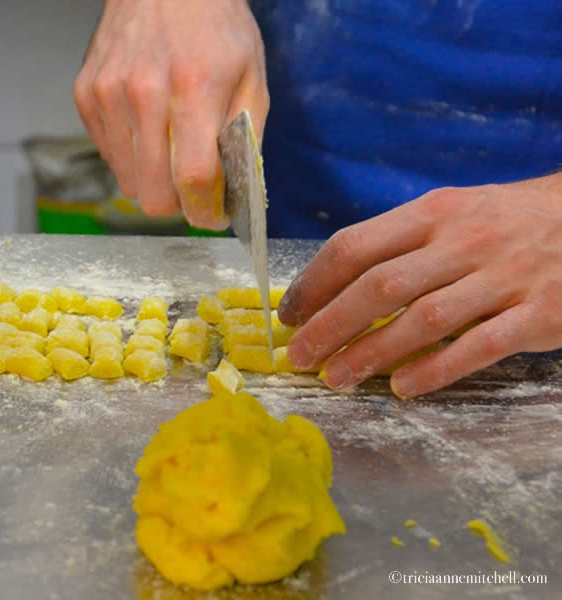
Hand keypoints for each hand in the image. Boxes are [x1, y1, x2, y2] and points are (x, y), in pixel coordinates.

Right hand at [74, 0, 267, 228]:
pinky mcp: (86, 94)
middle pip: (153, 193)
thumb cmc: (214, 29)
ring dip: (151, 177)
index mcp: (194, 88)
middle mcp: (144, 92)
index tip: (212, 215)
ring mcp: (108, 93)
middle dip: (176, 202)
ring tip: (168, 146)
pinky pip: (107, 155)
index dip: (205, 210)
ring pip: (127, 181)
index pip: (194, 179)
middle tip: (191, 186)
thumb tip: (232, 195)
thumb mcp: (252, 76)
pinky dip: (129, 154)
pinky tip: (145, 126)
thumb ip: (245, 139)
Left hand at [277, 174, 561, 397]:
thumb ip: (401, 244)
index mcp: (434, 213)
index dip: (314, 284)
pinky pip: (478, 347)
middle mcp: (464, 241)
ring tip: (337, 378)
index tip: (289, 315)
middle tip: (299, 356)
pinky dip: (435, 370)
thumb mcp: (454, 214)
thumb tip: (336, 286)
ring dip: (372, 353)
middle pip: (380, 286)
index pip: (355, 246)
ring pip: (423, 320)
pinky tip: (403, 388)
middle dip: (330, 325)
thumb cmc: (509, 222)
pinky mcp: (539, 314)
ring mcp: (504, 277)